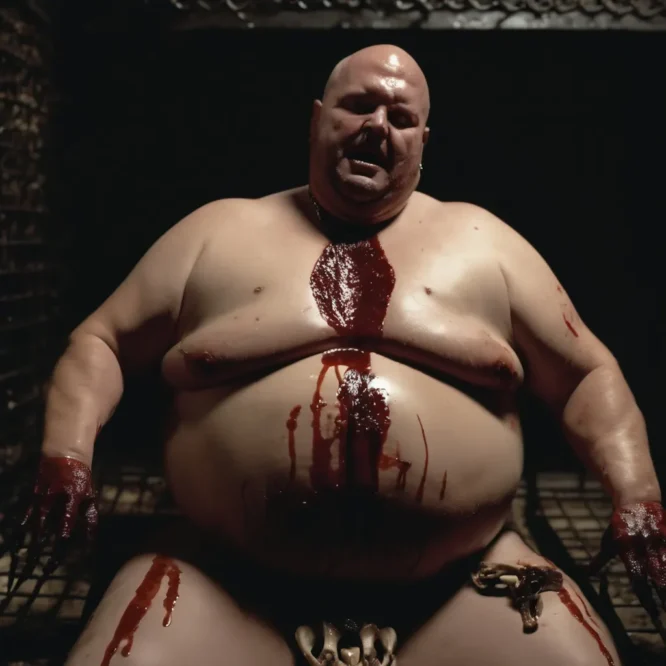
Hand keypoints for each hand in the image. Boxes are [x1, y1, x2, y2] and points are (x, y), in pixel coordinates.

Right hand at [3, 455, 97, 591]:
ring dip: (28, 547)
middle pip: (44, 531)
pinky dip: (18, 534)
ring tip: (25, 569)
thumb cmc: (81, 481)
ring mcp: (39, 500)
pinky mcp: (31, 500)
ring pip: (31, 528)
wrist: (64, 458)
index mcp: (70, 500)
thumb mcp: (90, 497)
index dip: (61, 542)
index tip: (56, 560)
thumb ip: (90, 519)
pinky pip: (23, 519)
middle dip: (40, 552)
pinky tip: (14, 550)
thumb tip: (90, 542)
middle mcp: (52, 501)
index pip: (65, 526)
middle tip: (38, 572)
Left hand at [588, 502, 665, 617]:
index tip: (651, 612)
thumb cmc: (619, 527)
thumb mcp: (608, 543)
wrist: (635, 502)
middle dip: (662, 595)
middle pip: (656, 577)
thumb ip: (600, 561)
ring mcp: (658, 542)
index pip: (637, 579)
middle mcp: (644, 549)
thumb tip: (586, 574)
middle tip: (664, 612)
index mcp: (628, 552)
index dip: (644, 596)